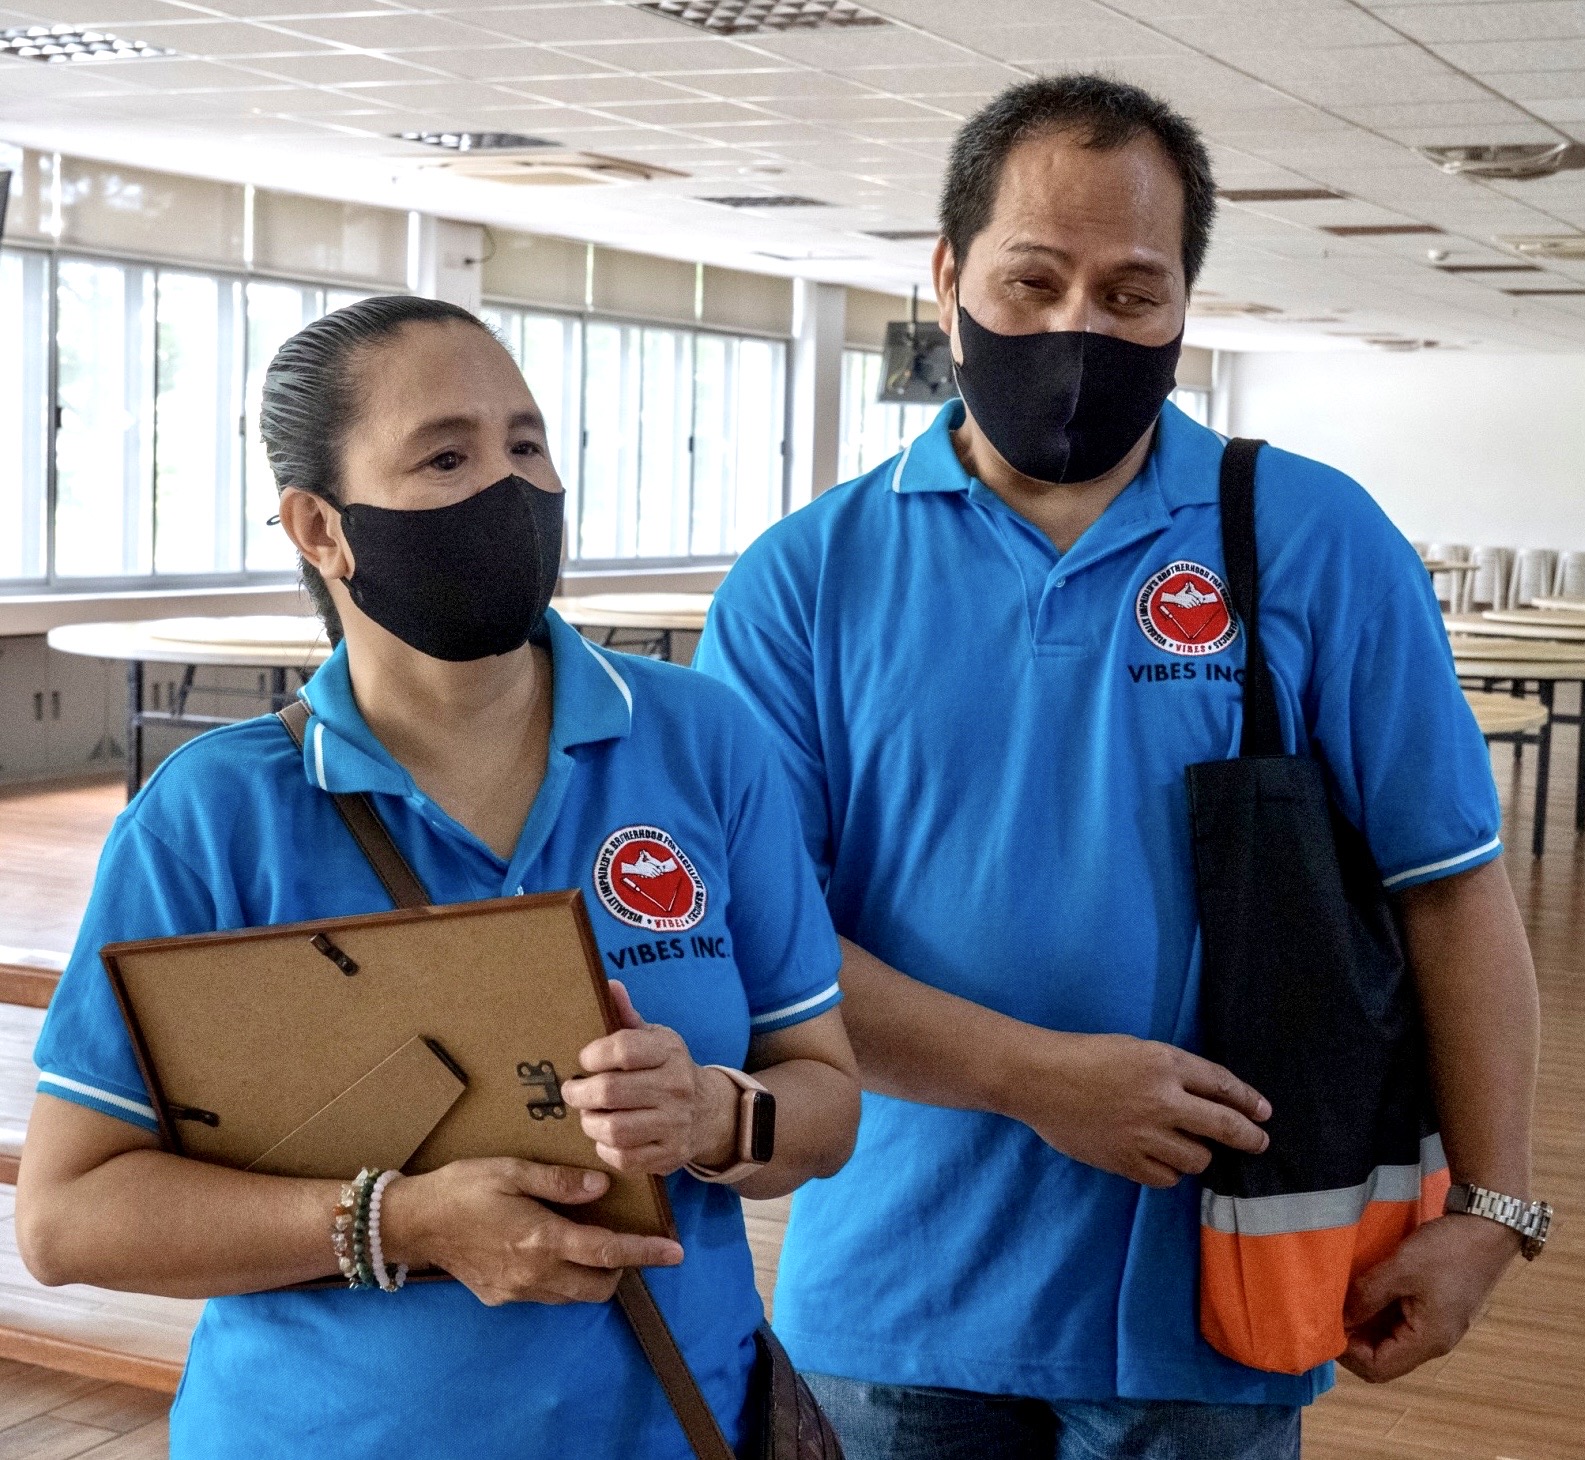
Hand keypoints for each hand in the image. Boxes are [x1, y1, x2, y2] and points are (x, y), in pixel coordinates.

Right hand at [379, 1157, 682, 1306]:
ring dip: (591, 1274)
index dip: (645, 1252)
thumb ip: (558, 1181)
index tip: (675, 1252)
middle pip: (598, 1285)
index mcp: (541, 1239)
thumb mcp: (511, 1171)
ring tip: (590, 1241)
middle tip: (624, 1238)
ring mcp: (517, 1290)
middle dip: (621, 1267)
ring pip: (574, 1294)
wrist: (413, 1222)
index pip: (607, 1251)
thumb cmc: (463, 1188)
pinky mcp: (501, 1296)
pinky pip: (547, 1294)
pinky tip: (552, 1249)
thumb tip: (602, 1188)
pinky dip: (563, 1278)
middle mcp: (535, 1274)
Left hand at [561, 981, 738, 1175]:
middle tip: (573, 1091)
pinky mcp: (669, 1155)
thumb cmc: (668, 1069)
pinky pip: (624, 1158)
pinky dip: (605, 1148)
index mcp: (669, 1052)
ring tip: (588, 1114)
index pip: (623, 1049)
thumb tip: (609, 984)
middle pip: (611, 1091)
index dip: (593, 1054)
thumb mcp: (655, 1038)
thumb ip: (627, 1015)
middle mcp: (675, 1087)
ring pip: (614, 1128)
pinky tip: (605, 1136)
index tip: (584, 1060)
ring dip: (590, 1122)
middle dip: (580, 1093)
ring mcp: (674, 1124)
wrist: (710, 1111)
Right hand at [1003, 1032, 1270, 1187]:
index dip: (1248, 1100)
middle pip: (1224, 1126)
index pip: (1223, 1084)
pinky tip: (1162, 1161)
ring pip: (1198, 1158)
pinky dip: (1170, 1171)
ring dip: (1199, 1154)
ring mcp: (1144, 1134)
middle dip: (1249, 1137)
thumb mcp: (1134, 1049)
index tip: (1263, 1112)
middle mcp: (1162, 1100)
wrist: (1038, 1078)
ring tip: (1189, 1147)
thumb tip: (1205, 1097)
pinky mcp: (1125, 1161)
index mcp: (1164, 1063)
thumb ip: (1170, 1070)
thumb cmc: (1083, 1055)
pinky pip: (1167, 1178)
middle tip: (1258, 1142)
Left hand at [1340, 1213, 1518, 1381]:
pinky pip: (1399, 1321)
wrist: (1487, 1227)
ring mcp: (1435, 1324)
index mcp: (1428, 1341)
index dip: (1348, 1353)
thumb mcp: (1401, 1269)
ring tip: (1340, 1299)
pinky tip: (1362, 1290)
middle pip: (1384, 1357)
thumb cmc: (1447, 1250)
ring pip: (1390, 1339)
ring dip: (1364, 1323)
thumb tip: (1337, 1318)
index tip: (1325, 1324)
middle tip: (1328, 1310)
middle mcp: (1433, 1341)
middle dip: (1353, 1338)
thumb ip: (1366, 1295)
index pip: (1379, 1369)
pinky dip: (1377, 1310)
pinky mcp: (1435, 1307)